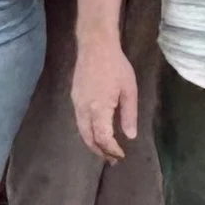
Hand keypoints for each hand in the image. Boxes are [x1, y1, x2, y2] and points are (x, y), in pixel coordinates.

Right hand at [72, 36, 139, 162]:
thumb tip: (129, 136)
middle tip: (112, 159)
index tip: (121, 155)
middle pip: (89, 138)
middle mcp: (84, 109)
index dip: (111, 150)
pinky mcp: (74, 98)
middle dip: (100, 151)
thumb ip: (129, 114)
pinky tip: (96, 132)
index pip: (103, 138)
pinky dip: (87, 131)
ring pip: (81, 130)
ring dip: (92, 143)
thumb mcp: (129, 90)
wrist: (95, 45)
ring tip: (105, 150)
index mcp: (99, 108)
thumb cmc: (116, 66)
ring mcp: (77, 103)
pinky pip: (79, 121)